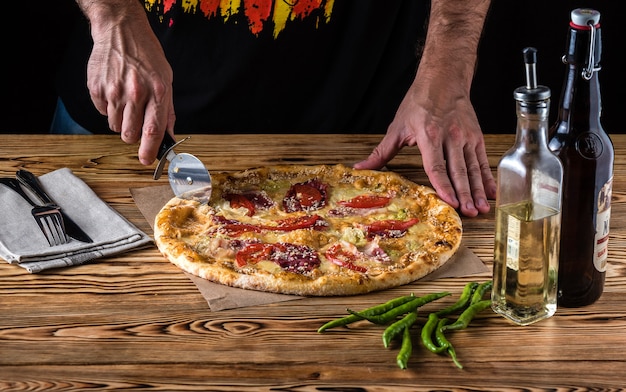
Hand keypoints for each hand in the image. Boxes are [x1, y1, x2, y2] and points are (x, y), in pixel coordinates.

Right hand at [82, 1, 174, 164]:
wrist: (121, 31)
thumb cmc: (147, 56)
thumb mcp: (166, 79)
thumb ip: (168, 111)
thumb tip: (169, 136)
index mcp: (157, 92)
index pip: (153, 130)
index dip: (150, 150)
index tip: (146, 161)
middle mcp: (135, 93)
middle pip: (130, 134)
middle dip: (133, 136)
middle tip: (136, 123)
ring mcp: (114, 91)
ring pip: (115, 126)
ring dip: (121, 121)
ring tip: (126, 101)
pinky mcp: (96, 88)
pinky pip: (103, 112)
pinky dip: (109, 108)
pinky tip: (114, 92)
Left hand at [354, 80, 496, 216]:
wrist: (444, 79)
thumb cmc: (419, 102)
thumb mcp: (397, 127)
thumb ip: (381, 152)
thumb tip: (361, 168)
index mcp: (429, 135)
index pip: (436, 166)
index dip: (443, 185)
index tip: (450, 202)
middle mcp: (451, 137)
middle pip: (458, 171)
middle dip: (465, 194)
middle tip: (470, 212)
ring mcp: (466, 137)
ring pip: (473, 168)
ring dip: (478, 190)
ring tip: (481, 208)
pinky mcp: (477, 137)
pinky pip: (483, 160)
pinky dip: (488, 178)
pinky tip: (492, 193)